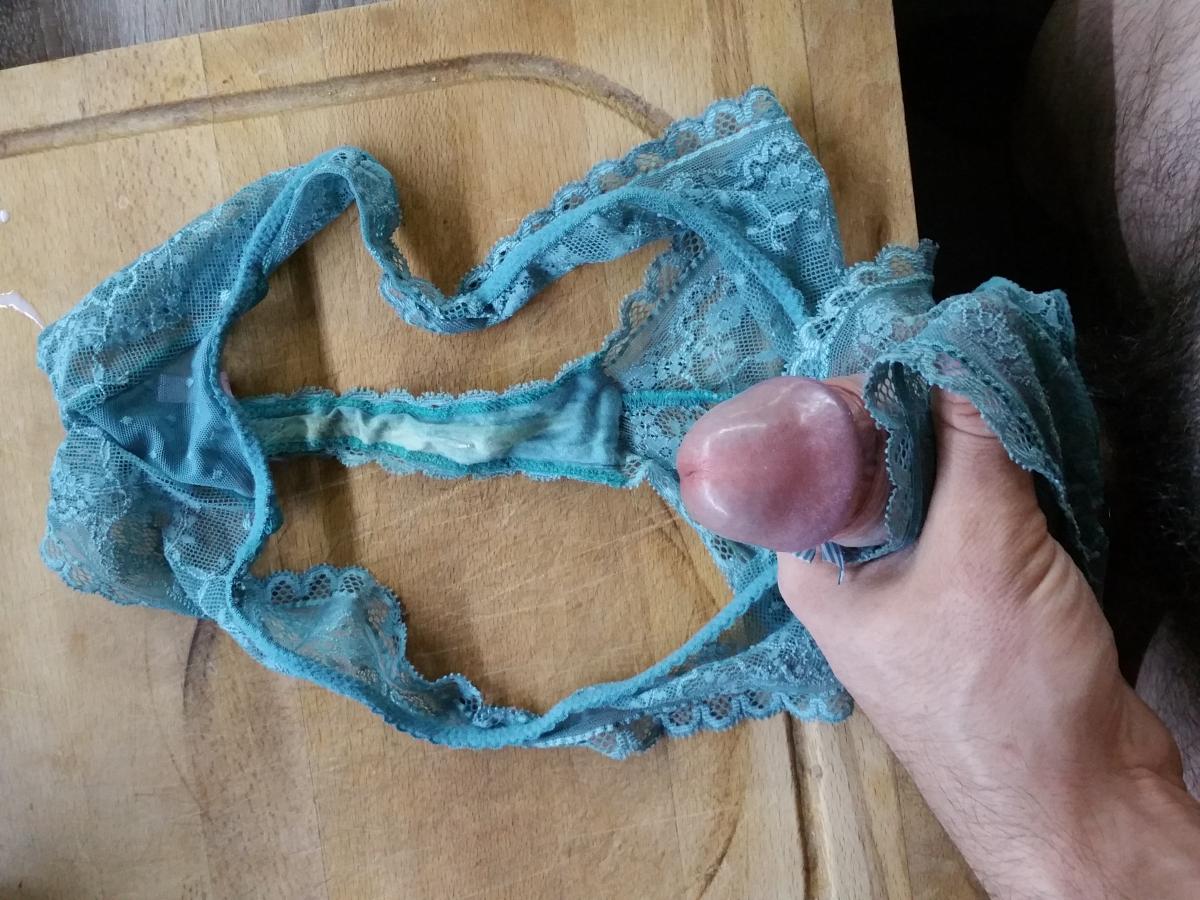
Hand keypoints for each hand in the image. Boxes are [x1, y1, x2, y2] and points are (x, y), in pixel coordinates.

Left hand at [685, 382, 1199, 897]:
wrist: (1082, 803)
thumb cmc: (1005, 699)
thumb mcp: (983, 555)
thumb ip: (969, 449)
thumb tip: (959, 354)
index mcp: (816, 563)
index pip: (809, 450)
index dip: (857, 395)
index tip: (920, 358)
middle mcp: (852, 569)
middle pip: (871, 460)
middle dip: (925, 411)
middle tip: (979, 366)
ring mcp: (911, 583)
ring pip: (928, 484)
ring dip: (970, 443)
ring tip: (1013, 400)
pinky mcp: (969, 596)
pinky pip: (972, 515)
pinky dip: (1001, 480)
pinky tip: (1032, 451)